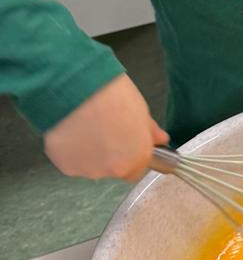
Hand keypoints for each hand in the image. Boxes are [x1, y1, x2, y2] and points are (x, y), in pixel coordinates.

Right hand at [43, 74, 167, 181]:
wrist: (77, 89)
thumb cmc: (111, 94)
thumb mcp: (140, 108)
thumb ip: (150, 131)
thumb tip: (160, 139)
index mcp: (137, 157)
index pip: (137, 169)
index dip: (132, 155)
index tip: (127, 142)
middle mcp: (113, 169)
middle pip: (113, 168)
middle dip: (110, 153)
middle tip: (104, 128)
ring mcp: (86, 170)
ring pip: (90, 165)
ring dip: (90, 152)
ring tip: (85, 126)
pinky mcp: (64, 165)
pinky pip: (70, 160)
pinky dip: (70, 149)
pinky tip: (71, 130)